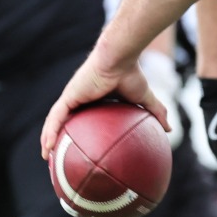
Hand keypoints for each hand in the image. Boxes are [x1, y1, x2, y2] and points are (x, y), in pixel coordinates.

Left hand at [41, 52, 167, 159]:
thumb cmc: (132, 74)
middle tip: (57, 157)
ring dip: (49, 138)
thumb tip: (170, 130)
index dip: (79, 134)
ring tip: (46, 157)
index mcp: (95, 99)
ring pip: (56, 122)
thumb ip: (155, 112)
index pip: (83, 120)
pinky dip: (50, 132)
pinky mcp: (68, 96)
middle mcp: (80, 98)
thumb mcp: (145, 99)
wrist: (120, 59)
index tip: (78, 150)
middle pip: (65, 122)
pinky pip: (55, 118)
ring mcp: (72, 97)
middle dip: (58, 139)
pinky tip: (47, 147)